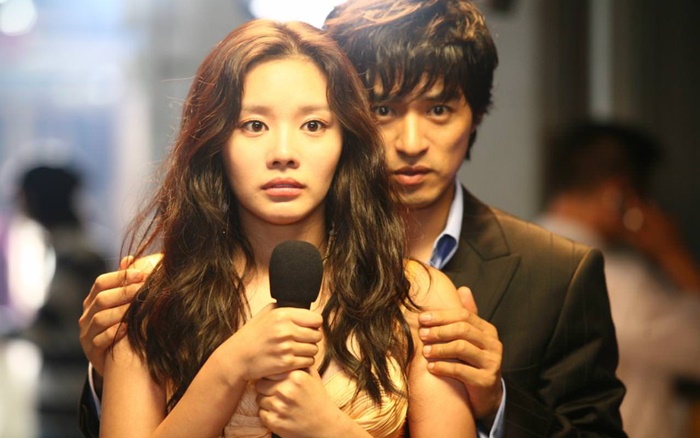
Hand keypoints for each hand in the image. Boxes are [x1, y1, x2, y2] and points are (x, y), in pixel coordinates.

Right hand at [79, 254, 160, 375]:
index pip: (101, 283)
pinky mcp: (91, 351)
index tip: (142, 275)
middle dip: (124, 293)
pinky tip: (127, 329)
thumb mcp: (121, 304)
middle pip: (101, 299)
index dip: (121, 277)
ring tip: (137, 308)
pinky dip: (114, 333)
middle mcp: (86, 315)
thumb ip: (124, 283)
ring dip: (120, 312)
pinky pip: (100, 340)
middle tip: (143, 289)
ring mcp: (86, 334)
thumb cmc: (120, 324)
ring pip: (100, 319)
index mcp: (93, 300)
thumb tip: (130, 259)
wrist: (113, 358)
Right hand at [227, 304, 322, 381]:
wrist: (237, 358)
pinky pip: (309, 361)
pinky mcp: (286, 363)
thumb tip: (304, 308)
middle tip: (302, 341)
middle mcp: (286, 330)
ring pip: (314, 349)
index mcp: (282, 315)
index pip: (316, 319)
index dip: (314, 324)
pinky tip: (294, 359)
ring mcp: (287, 347)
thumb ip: (284, 309)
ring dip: (308, 351)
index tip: (308, 327)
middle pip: (317, 335)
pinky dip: (304, 361)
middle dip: (312, 338)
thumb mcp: (265, 314)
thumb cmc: (252, 335)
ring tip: (296, 350)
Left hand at [256, 368, 352, 437]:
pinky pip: (261, 413)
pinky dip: (267, 414)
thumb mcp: (312, 376)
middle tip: (274, 392)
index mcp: (295, 376)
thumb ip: (298, 363)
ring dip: (266, 401)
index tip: (273, 379)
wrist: (324, 424)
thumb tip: (283, 353)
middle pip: (260, 384)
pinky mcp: (275, 422)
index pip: (269, 370)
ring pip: (259, 399)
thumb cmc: (317, 398)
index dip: (270, 375)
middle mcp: (286, 390)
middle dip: (265, 388)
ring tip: (278, 403)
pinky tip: (279, 413)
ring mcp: (279, 407)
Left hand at [419, 286, 502, 423]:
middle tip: (421, 334)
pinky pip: (462, 371)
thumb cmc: (472, 362)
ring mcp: (492, 362)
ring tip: (424, 351)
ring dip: (439, 348)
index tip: (422, 318)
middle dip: (439, 331)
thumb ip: (466, 316)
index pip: (464, 316)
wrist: (486, 394)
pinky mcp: (486, 381)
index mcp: (488, 330)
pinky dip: (444, 367)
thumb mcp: (471, 338)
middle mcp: (493, 344)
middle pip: (463, 330)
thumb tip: (463, 288)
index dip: (441, 316)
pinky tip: (431, 367)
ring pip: (462, 348)